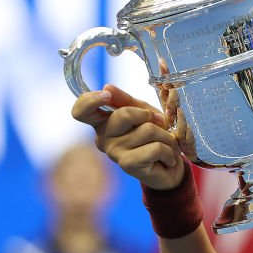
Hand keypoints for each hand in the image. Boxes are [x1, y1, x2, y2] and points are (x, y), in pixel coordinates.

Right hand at [70, 84, 184, 190]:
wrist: (171, 166)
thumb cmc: (154, 137)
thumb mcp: (143, 113)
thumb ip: (126, 100)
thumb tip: (107, 86)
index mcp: (103, 121)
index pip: (81, 111)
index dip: (90, 100)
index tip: (106, 95)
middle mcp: (103, 137)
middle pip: (124, 114)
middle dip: (150, 117)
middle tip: (160, 125)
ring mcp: (113, 152)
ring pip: (147, 130)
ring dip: (166, 136)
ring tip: (166, 145)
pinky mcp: (127, 164)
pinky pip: (155, 148)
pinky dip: (169, 151)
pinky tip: (168, 159)